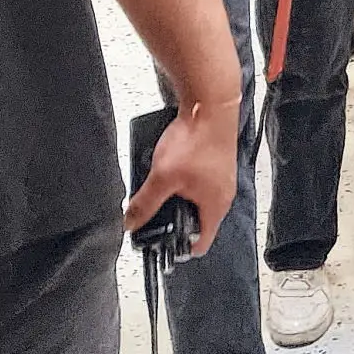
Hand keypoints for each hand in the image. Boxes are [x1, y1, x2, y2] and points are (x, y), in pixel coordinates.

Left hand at [124, 99, 235, 258]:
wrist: (209, 104)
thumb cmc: (198, 140)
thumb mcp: (163, 177)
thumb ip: (145, 203)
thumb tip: (130, 222)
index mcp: (215, 206)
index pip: (201, 243)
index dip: (180, 248)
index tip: (162, 247)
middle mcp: (222, 194)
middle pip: (197, 220)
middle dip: (174, 220)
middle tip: (153, 215)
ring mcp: (220, 177)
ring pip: (196, 198)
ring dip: (178, 198)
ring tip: (159, 188)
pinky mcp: (215, 161)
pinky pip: (198, 180)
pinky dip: (183, 180)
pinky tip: (169, 169)